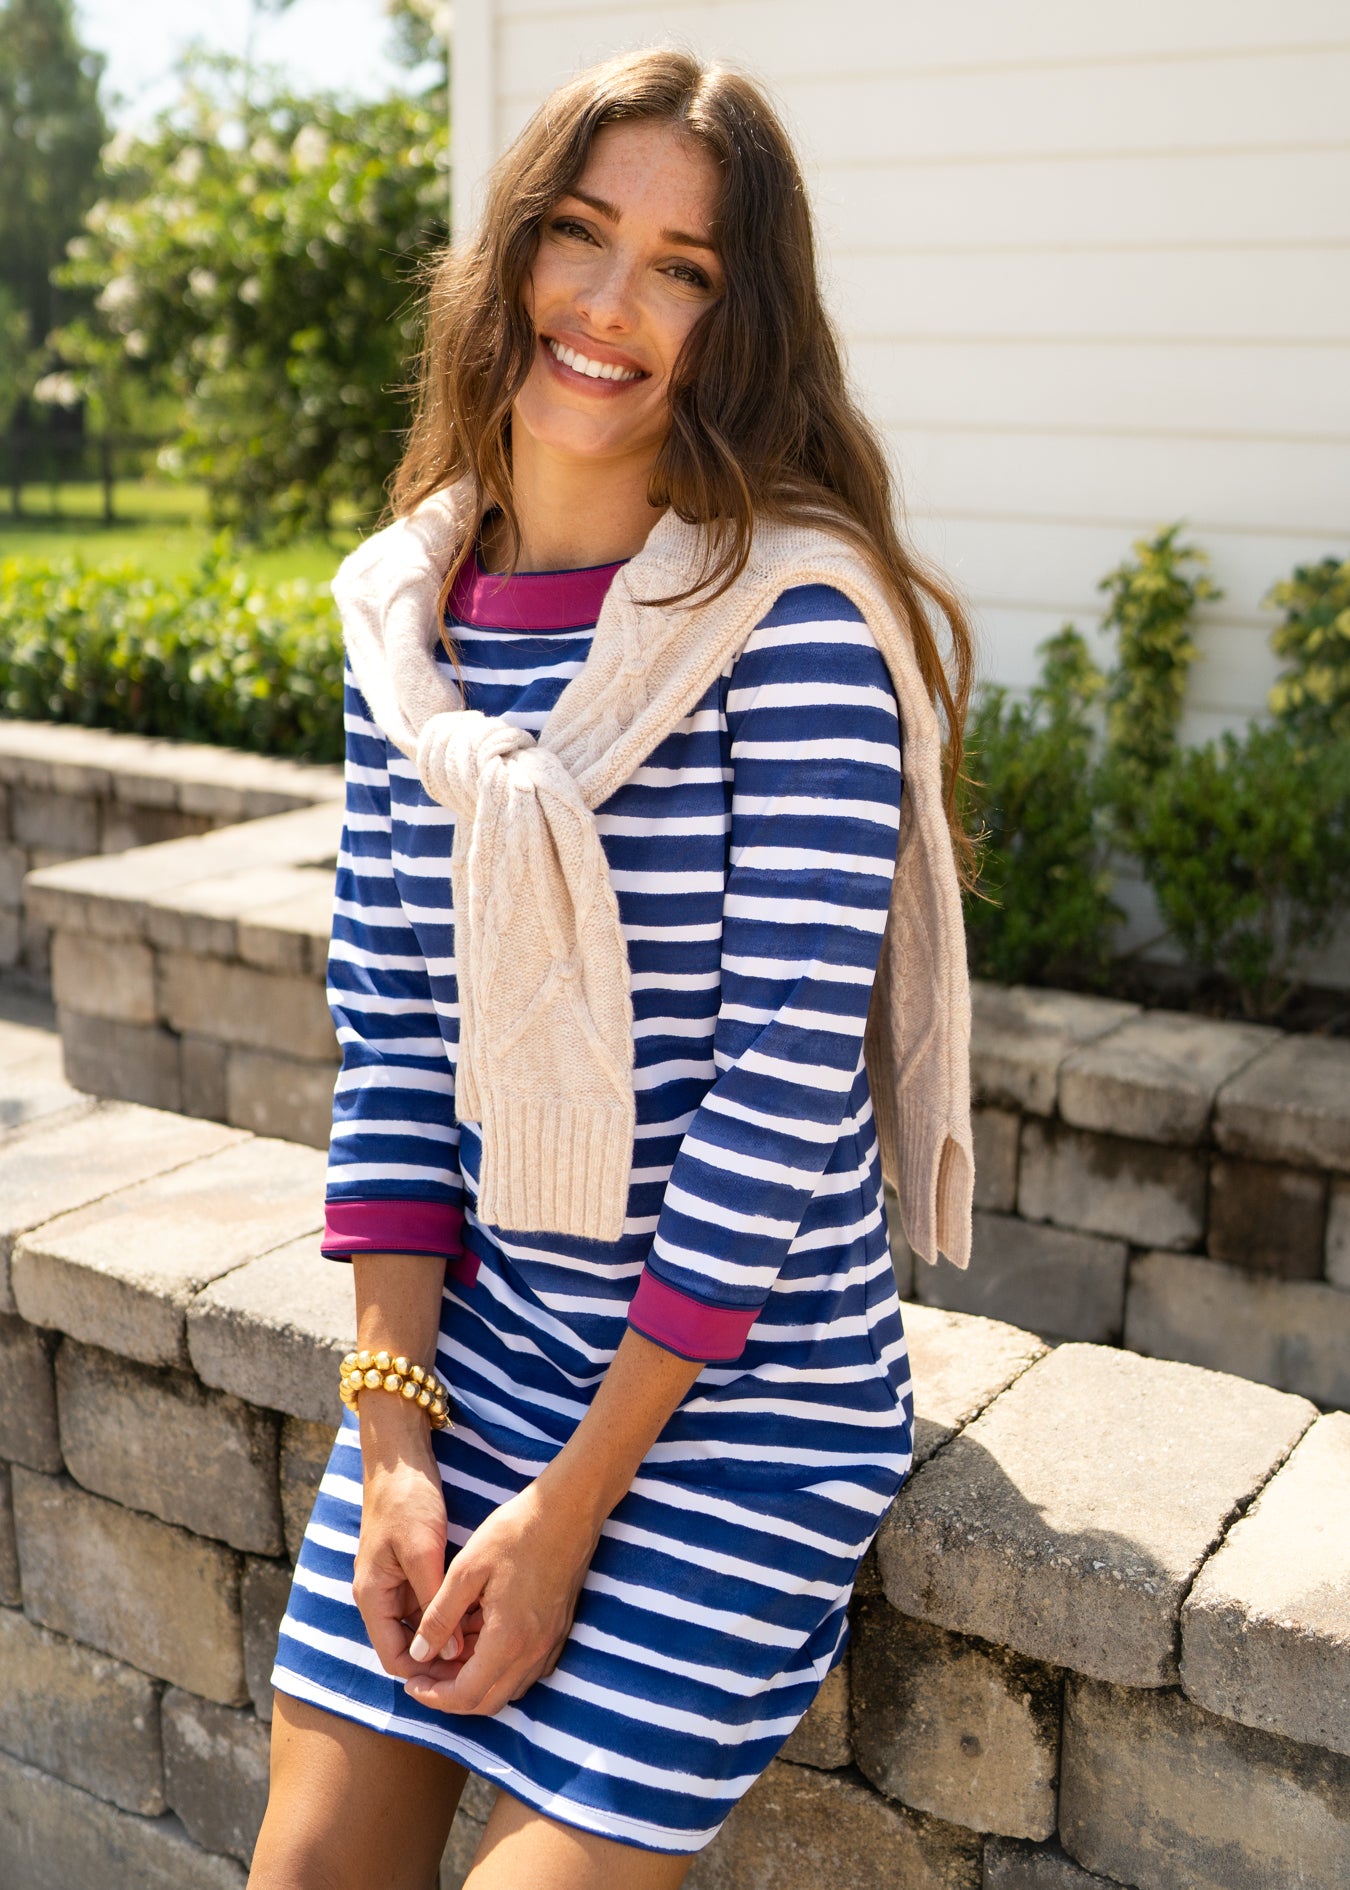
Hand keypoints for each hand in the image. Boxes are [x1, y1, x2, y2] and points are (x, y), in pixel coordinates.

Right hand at [351, 1401, 463, 1679]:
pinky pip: (429, 1605)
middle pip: (409, 1647)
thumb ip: (435, 1601)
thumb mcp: (423, 1551)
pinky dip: (451, 1613)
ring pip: (422, 1628)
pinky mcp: (410, 1570)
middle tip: (483, 1658)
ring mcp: (395, 1584)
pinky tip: (481, 1611)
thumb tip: (454, 1649)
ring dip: (449, 1635)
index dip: (427, 1672)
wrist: (400, 1458)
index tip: (465, 1672)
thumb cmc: (407, 1501)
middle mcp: (380, 1597)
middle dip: (442, 1656)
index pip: (394, 1660)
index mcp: (372, 1598)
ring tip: (487, 1637)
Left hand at [401, 1475, 601, 1715]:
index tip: (410, 1682)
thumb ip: (440, 1618)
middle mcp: (533, 1651)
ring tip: (449, 1652)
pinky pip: (525, 1668)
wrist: (569, 1508)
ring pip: (508, 1688)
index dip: (433, 1696)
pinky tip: (480, 1637)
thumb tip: (418, 1654)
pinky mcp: (558, 1631)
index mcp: (507, 1639)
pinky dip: (498, 1667)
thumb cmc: (516, 1532)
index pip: (465, 1695)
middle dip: (451, 1697)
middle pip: (488, 1702)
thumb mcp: (466, 1570)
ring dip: (475, 1682)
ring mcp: (550, 1643)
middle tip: (424, 1674)